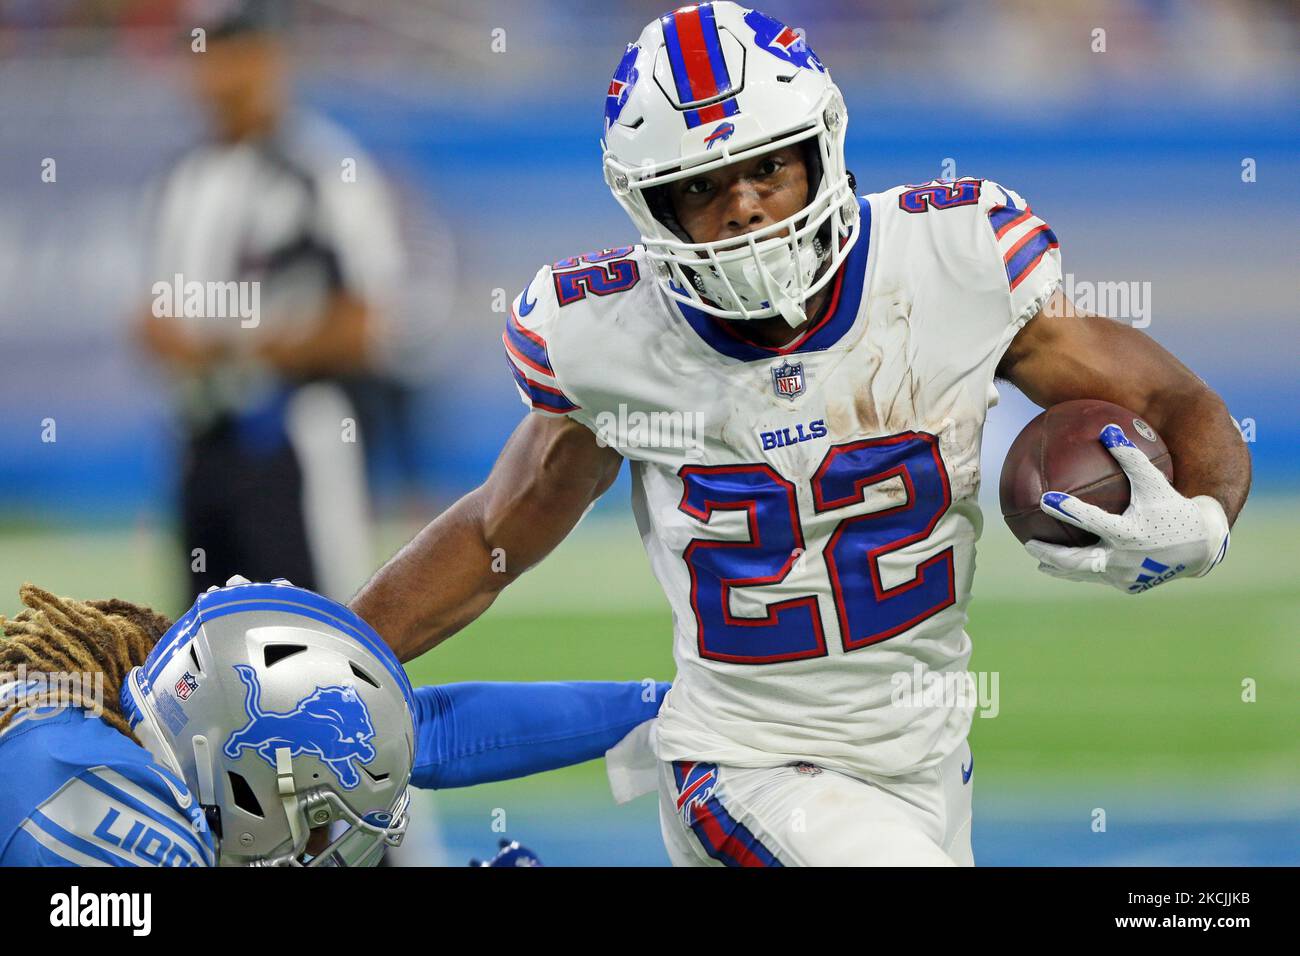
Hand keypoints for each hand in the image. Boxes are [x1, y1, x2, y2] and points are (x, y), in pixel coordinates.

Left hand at [1023, 424, 1229, 592]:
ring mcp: (1126, 576)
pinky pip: (1100, 577)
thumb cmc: (1174, 508)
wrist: (1202, 546)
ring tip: (1041, 564)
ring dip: (1061, 569)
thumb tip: (1108, 430)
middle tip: (1029, 543)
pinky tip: (1069, 566)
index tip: (1046, 498)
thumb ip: (1132, 458)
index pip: (1092, 520)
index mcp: (1129, 533)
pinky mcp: (1130, 586)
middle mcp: (1125, 559)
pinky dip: (1082, 573)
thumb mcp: (1155, 483)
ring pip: (1085, 574)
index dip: (1068, 509)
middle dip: (1050, 554)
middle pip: (1077, 561)